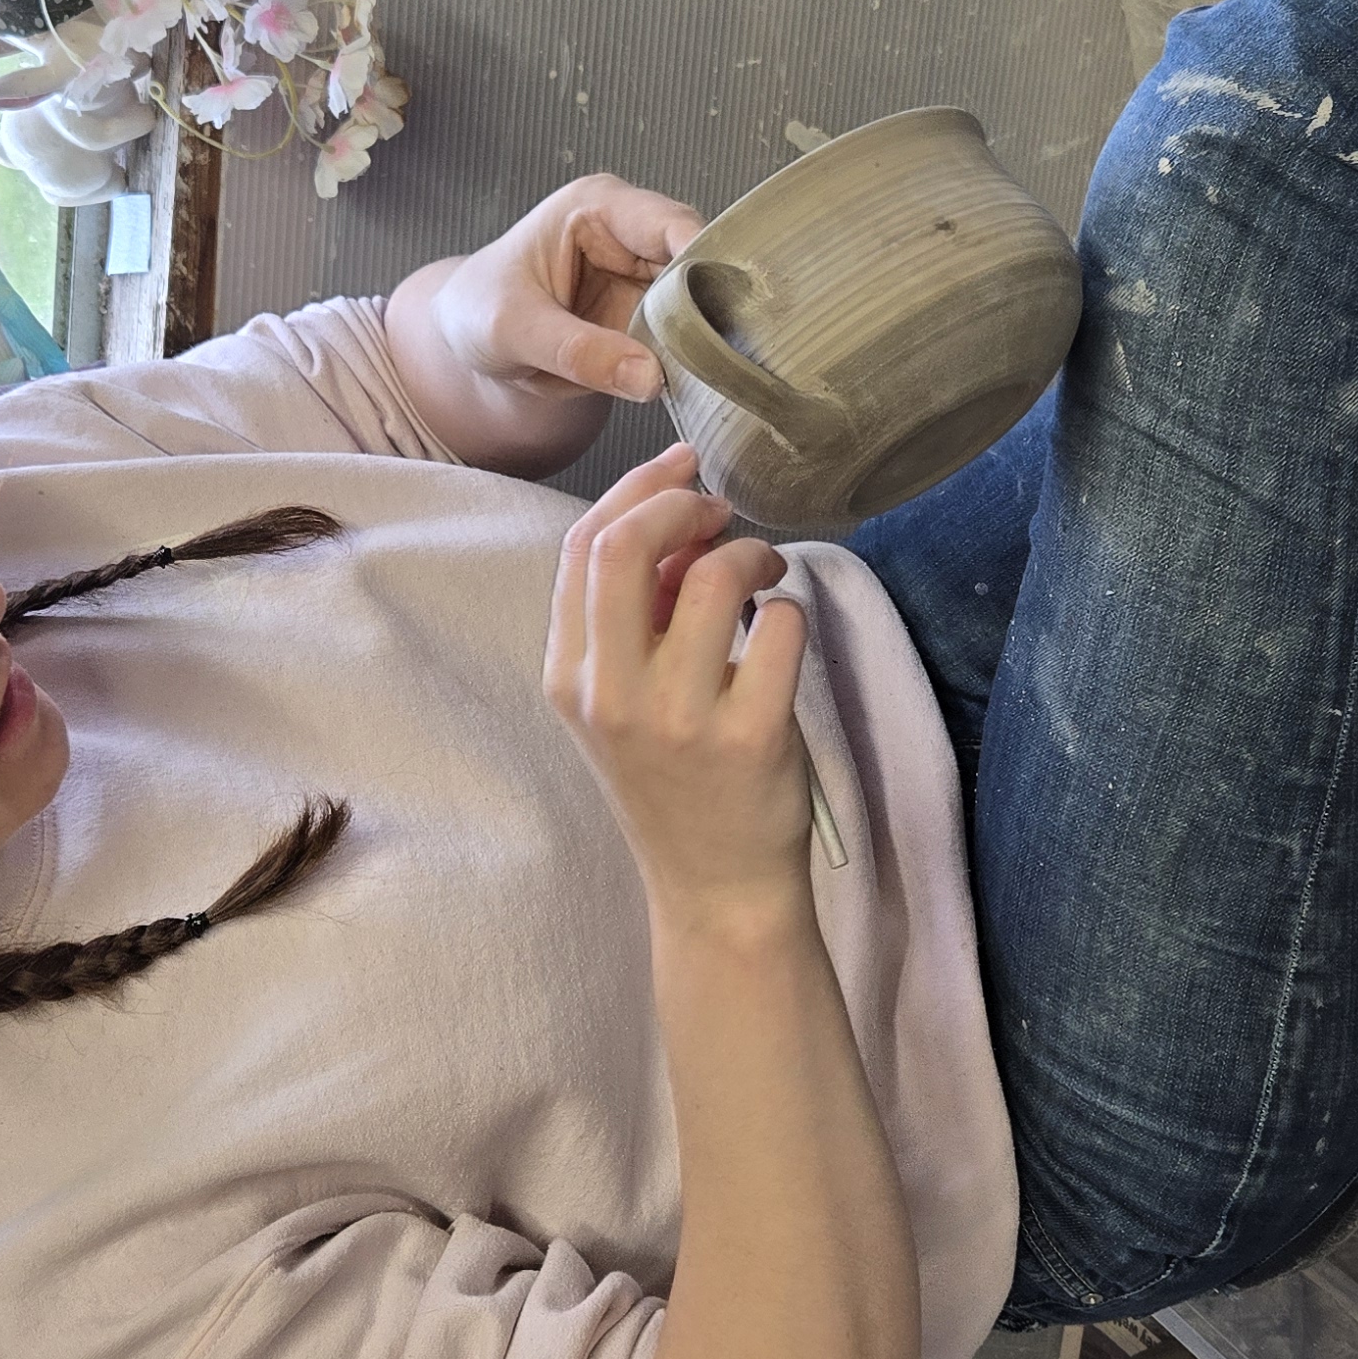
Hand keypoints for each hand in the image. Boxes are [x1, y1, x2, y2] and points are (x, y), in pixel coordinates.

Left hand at [427, 172, 702, 410]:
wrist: (467, 339)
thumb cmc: (477, 310)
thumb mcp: (512, 330)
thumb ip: (576, 352)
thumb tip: (648, 377)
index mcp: (597, 207)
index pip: (670, 223)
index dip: (703, 262)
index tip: (722, 310)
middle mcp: (631, 234)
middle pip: (700, 262)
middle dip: (712, 306)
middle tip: (722, 354)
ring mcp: (644, 275)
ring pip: (703, 301)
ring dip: (707, 338)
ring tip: (711, 373)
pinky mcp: (650, 314)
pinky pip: (688, 335)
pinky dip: (693, 358)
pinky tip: (698, 379)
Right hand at [545, 445, 812, 921]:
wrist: (715, 887)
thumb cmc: (674, 780)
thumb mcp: (621, 702)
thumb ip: (632, 617)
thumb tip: (679, 523)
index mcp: (567, 677)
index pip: (582, 547)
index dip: (638, 488)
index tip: (684, 471)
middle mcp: (612, 695)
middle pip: (627, 547)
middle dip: (683, 503)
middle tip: (723, 512)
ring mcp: (679, 718)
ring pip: (712, 577)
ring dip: (751, 553)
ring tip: (764, 575)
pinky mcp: (750, 736)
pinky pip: (780, 626)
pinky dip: (790, 610)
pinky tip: (783, 634)